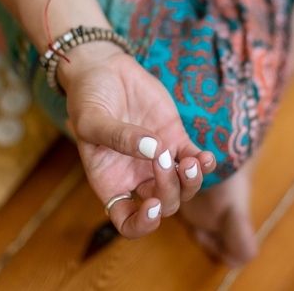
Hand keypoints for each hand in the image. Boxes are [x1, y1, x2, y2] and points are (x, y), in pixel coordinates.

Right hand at [57, 41, 216, 237]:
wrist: (103, 69)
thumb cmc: (87, 99)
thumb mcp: (91, 119)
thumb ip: (118, 137)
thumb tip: (152, 149)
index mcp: (111, 181)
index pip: (127, 222)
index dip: (142, 225)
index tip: (151, 205)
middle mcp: (136, 176)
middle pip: (163, 204)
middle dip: (169, 190)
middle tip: (162, 158)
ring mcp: (159, 159)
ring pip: (184, 187)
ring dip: (192, 182)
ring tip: (191, 162)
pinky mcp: (175, 138)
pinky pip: (195, 160)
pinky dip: (204, 163)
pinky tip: (206, 156)